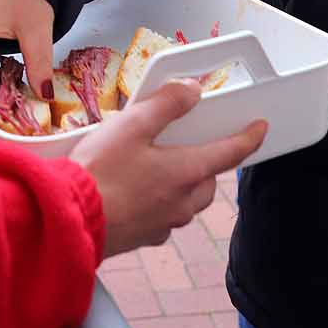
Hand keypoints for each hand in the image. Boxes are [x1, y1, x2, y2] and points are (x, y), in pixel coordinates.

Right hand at [72, 79, 266, 256]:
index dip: (249, 138)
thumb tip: (193, 90)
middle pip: (208, 180)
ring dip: (181, 183)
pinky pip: (163, 216)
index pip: (230, 153)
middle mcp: (182, 202)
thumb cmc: (98, 172)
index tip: (260, 128)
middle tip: (187, 144)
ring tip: (153, 164)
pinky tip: (132, 189)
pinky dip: (158, 200)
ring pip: (187, 200)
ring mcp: (164, 224)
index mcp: (186, 172)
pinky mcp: (143, 236)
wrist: (68, 219)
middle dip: (206, 162)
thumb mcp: (132, 124)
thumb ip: (166, 103)